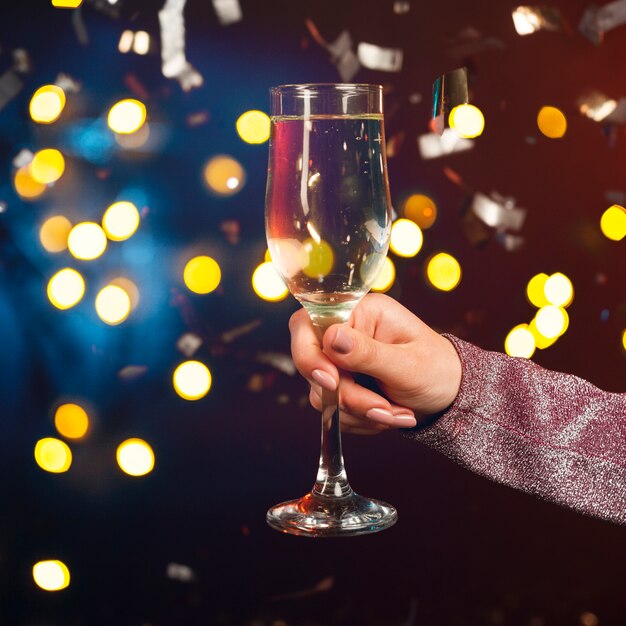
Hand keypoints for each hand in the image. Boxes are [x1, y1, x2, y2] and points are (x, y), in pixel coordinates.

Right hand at [289, 293, 461, 434]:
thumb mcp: (407, 364)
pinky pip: (332, 409)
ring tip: (397, 413)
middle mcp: (345, 332)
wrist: (448, 395)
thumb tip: (332, 337)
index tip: (332, 381)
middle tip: (382, 408)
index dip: (309, 354)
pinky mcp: (341, 384)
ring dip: (359, 411)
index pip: (308, 323)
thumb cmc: (437, 370)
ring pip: (323, 393)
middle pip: (314, 365)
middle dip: (348, 395)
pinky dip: (360, 419)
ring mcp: (340, 360)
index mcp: (361, 312)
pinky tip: (388, 414)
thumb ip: (368, 353)